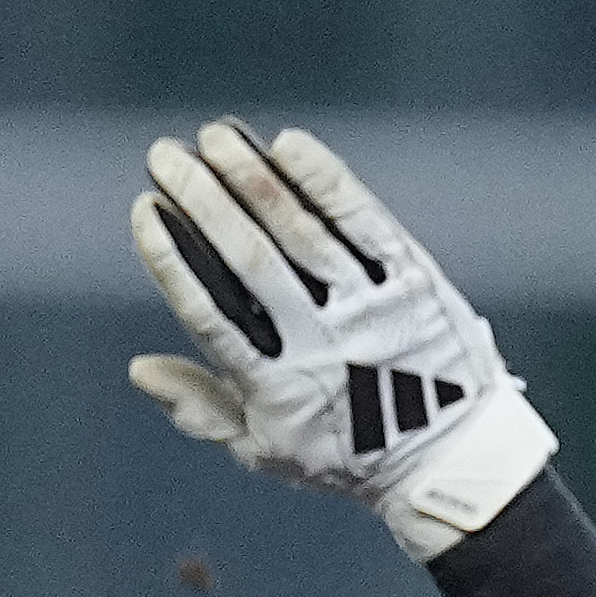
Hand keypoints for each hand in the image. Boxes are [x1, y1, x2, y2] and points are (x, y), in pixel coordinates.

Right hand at [130, 123, 561, 557]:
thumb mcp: (268, 449)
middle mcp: (322, 341)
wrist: (457, 460)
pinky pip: (366, 224)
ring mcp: (372, 308)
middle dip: (202, 201)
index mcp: (275, 386)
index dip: (171, 259)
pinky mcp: (414, 281)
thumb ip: (202, 408)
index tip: (144, 210)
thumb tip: (138, 368)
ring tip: (214, 136)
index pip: (209, 313)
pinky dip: (326, 182)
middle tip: (164, 156)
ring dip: (254, 178)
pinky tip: (289, 144)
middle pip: (250, 260)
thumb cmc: (350, 455)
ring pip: (303, 232)